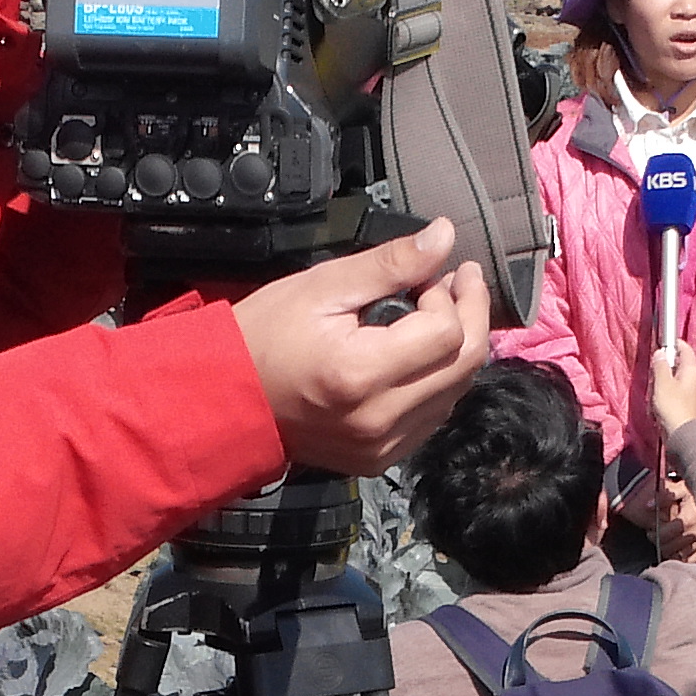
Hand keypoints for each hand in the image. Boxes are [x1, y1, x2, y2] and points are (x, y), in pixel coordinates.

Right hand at [235, 219, 491, 474]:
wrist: (225, 399)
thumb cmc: (264, 335)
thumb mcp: (322, 286)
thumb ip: (390, 264)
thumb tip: (446, 236)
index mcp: (361, 374)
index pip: (447, 333)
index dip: (450, 297)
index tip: (435, 273)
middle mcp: (379, 419)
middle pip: (464, 366)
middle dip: (470, 315)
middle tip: (457, 281)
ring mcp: (381, 446)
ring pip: (455, 393)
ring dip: (456, 350)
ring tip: (435, 314)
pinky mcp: (379, 459)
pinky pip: (432, 418)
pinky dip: (437, 383)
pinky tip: (419, 356)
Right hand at [647, 339, 695, 437]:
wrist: (681, 434)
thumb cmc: (672, 407)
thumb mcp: (662, 383)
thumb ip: (660, 365)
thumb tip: (660, 353)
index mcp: (691, 369)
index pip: (685, 348)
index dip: (673, 344)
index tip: (660, 345)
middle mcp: (694, 377)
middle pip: (679, 362)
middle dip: (665, 363)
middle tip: (654, 369)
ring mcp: (691, 390)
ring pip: (676, 375)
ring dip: (663, 378)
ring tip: (655, 386)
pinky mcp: (686, 400)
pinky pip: (675, 388)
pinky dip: (665, 389)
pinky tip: (658, 398)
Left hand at [652, 465, 695, 561]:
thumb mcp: (683, 488)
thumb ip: (665, 495)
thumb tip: (647, 505)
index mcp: (687, 520)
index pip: (663, 535)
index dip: (653, 533)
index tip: (650, 529)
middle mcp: (695, 535)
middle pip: (668, 548)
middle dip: (659, 542)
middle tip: (655, 536)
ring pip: (678, 556)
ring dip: (668, 551)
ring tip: (665, 542)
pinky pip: (690, 561)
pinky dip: (681, 558)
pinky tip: (677, 550)